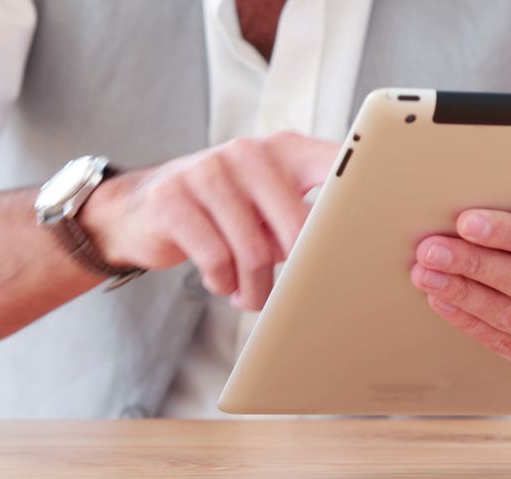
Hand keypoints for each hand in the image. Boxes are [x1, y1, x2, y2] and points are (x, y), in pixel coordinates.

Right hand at [81, 131, 337, 309]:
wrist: (141, 209)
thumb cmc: (222, 214)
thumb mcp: (265, 205)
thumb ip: (302, 217)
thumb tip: (341, 256)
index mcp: (283, 149)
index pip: (334, 166)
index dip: (357, 198)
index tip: (370, 235)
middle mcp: (246, 152)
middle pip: (295, 223)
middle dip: (297, 269)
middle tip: (294, 295)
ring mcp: (206, 171)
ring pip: (252, 250)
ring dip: (256, 288)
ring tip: (250, 297)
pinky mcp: (172, 199)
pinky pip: (214, 258)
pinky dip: (222, 282)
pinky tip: (219, 282)